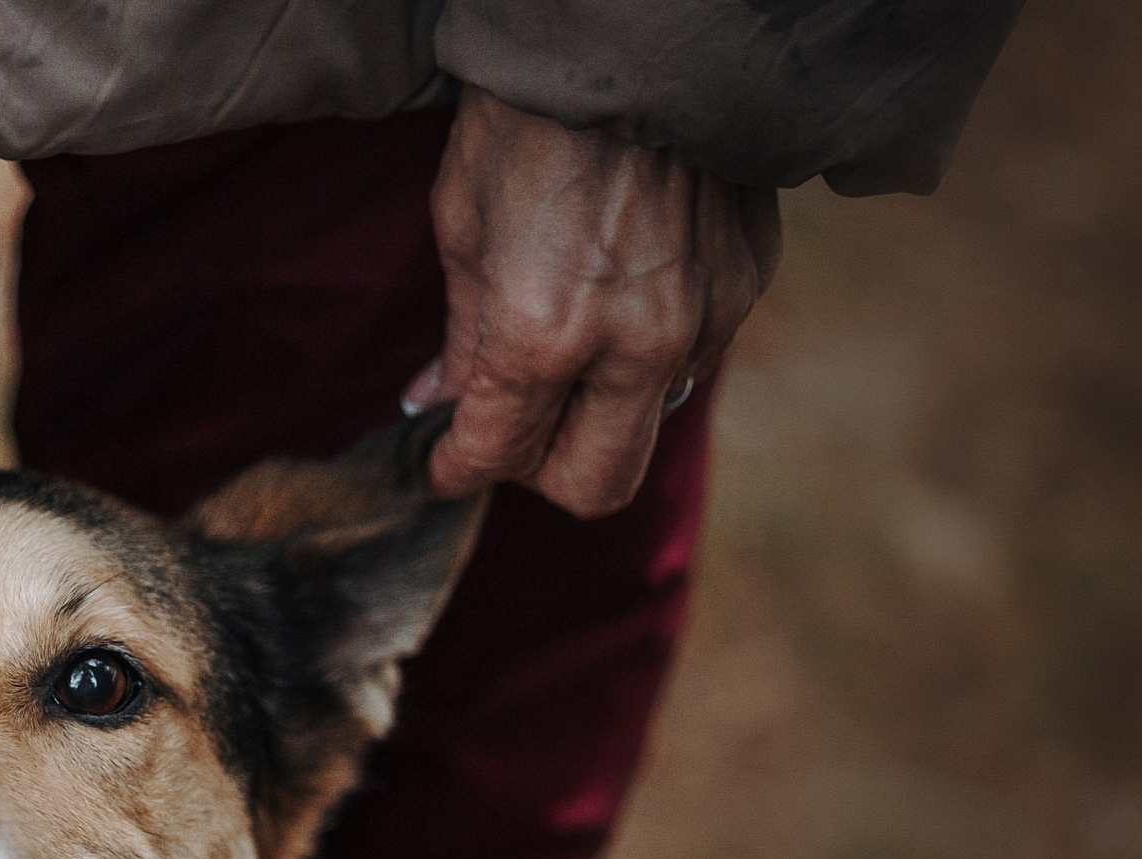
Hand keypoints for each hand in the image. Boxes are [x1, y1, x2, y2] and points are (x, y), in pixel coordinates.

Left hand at [414, 86, 782, 516]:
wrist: (637, 32)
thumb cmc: (528, 118)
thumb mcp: (463, 228)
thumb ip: (462, 337)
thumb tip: (438, 405)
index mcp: (543, 334)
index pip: (498, 457)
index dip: (459, 470)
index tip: (446, 463)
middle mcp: (633, 344)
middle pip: (596, 486)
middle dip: (541, 474)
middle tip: (509, 435)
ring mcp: (703, 317)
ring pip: (648, 425)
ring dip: (598, 414)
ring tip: (561, 354)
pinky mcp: (746, 284)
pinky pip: (693, 360)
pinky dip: (646, 354)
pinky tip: (618, 297)